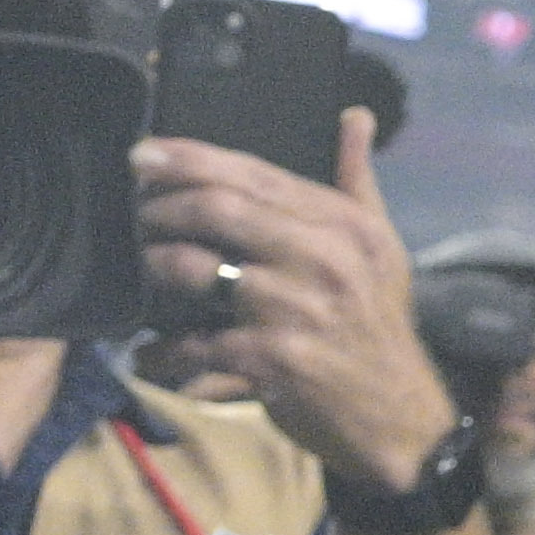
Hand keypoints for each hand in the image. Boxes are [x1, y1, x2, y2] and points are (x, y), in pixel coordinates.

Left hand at [131, 114, 458, 488]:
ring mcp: (298, 310)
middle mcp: (325, 260)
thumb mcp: (382, 249)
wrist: (401, 417)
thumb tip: (354, 117)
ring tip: (143, 273)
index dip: (190, 158)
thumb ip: (358, 181)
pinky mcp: (276, 361)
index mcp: (344, 225)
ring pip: (198, 270)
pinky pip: (197, 345)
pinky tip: (149, 356)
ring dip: (156, 269)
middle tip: (133, 214)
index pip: (255, 174)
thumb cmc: (378, 326)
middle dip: (161, 207)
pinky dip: (164, 354)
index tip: (143, 155)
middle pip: (219, 209)